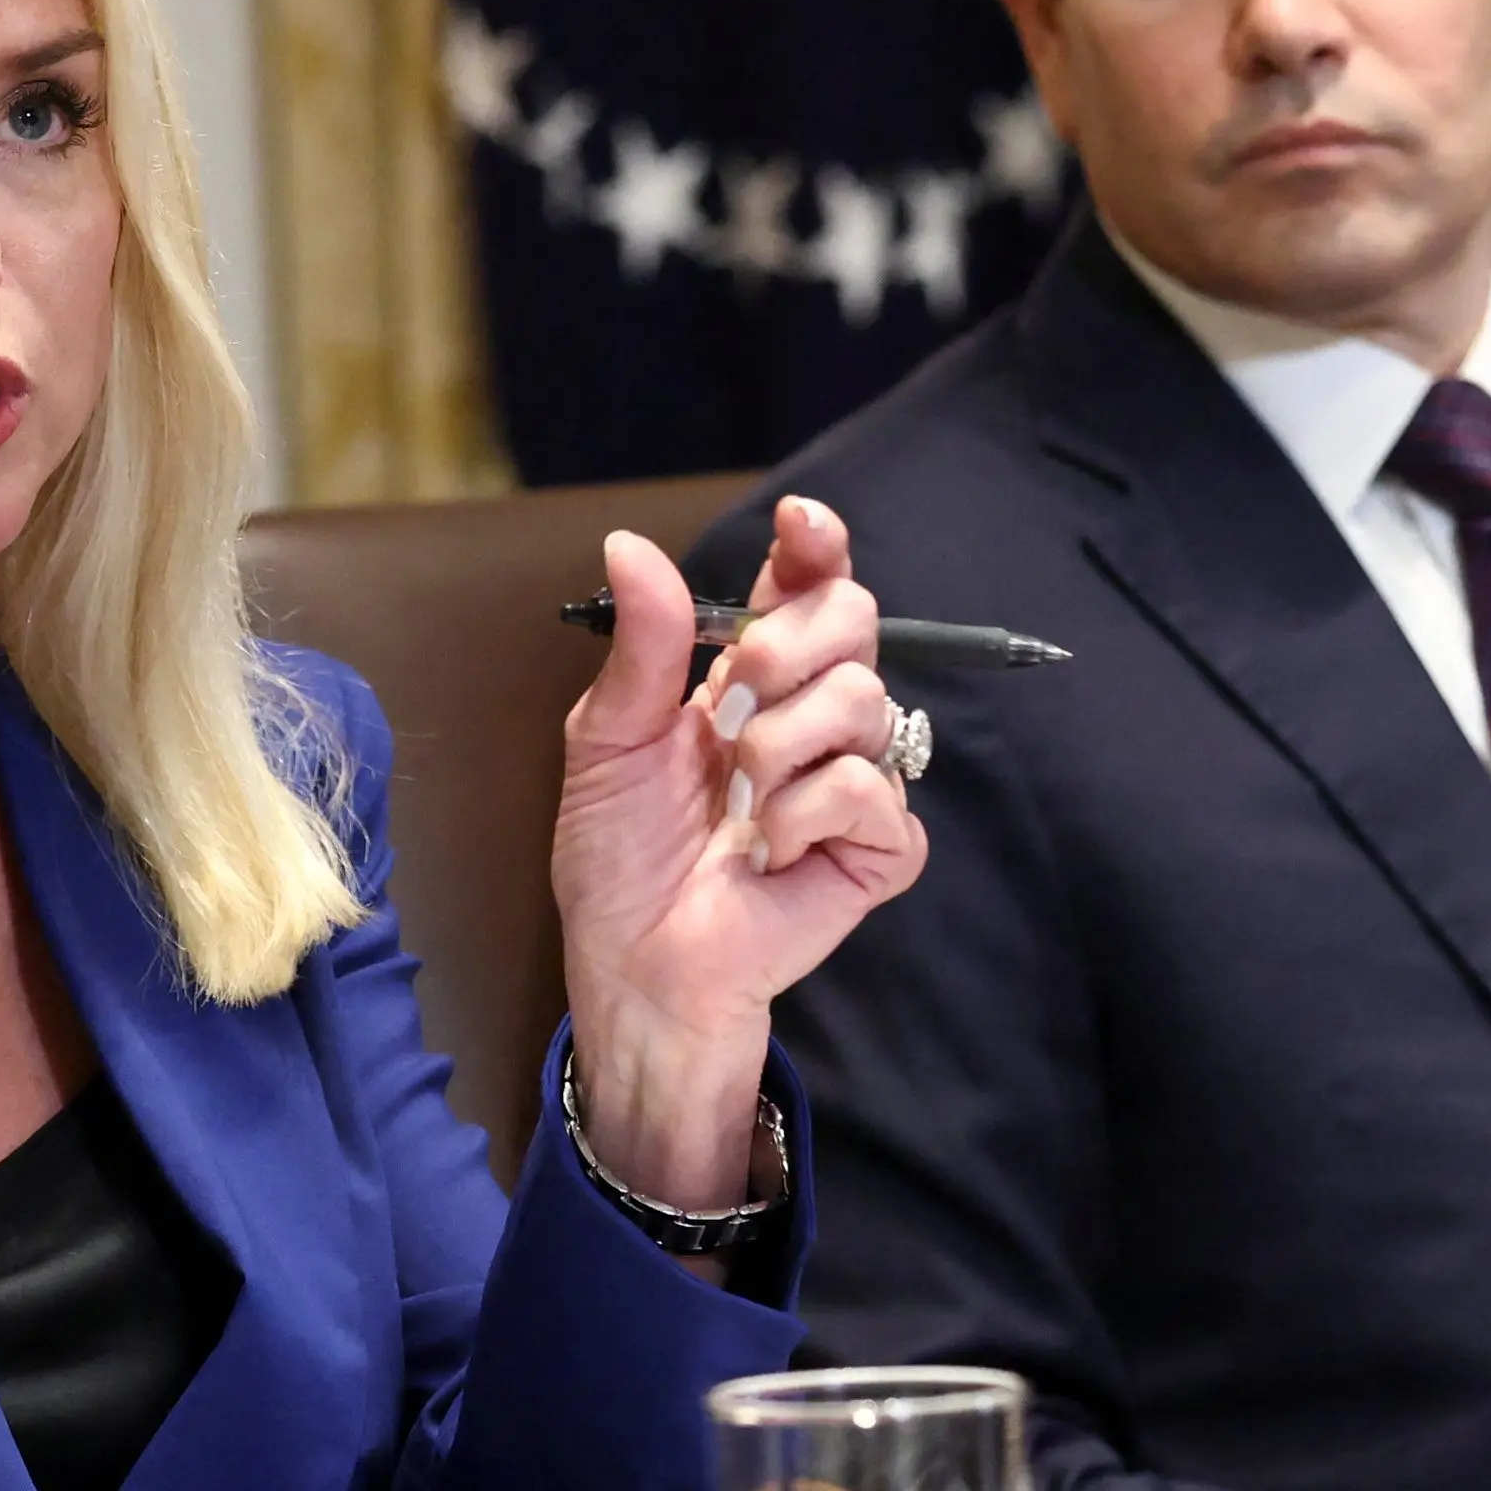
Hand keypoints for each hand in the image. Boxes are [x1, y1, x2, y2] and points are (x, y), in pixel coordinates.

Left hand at [550, 498, 927, 1206]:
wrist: (635, 966)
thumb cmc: (620, 860)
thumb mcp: (609, 740)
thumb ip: (642, 645)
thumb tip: (632, 544)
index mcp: (755, 679)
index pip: (808, 586)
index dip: (817, 545)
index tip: (800, 525)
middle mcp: (816, 717)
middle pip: (856, 619)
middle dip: (788, 646)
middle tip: (734, 698)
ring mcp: (855, 782)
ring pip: (863, 700)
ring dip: (778, 748)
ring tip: (736, 807)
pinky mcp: (881, 849)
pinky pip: (866, 789)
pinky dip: (801, 816)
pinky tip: (767, 853)